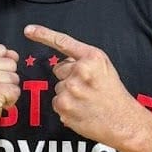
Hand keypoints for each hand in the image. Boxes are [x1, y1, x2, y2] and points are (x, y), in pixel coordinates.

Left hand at [24, 24, 145, 149]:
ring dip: (68, 94)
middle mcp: (80, 71)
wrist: (123, 122)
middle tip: (88, 89)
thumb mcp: (105, 69)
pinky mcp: (63, 107)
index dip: (43, 34)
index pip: (63, 42)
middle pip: (59, 70)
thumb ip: (84, 61)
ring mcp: (70, 89)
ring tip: (87, 101)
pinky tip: (81, 111)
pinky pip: (56, 103)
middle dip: (69, 78)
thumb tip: (63, 64)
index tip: (28, 30)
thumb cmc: (114, 94)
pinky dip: (66, 108)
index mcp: (92, 58)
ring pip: (58, 88)